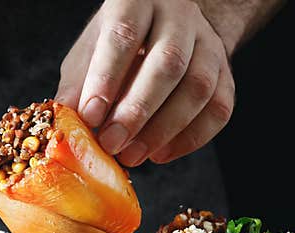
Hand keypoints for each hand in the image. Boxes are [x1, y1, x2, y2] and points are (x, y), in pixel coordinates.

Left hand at [56, 0, 234, 167]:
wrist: (171, 29)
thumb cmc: (122, 44)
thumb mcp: (91, 52)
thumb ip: (79, 84)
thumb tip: (68, 122)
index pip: (125, 33)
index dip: (107, 78)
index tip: (91, 116)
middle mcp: (180, 16)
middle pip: (168, 63)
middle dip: (138, 111)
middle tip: (113, 144)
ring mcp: (209, 44)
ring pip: (198, 88)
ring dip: (164, 130)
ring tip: (133, 155)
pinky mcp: (227, 74)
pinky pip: (218, 110)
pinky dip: (190, 139)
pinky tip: (160, 154)